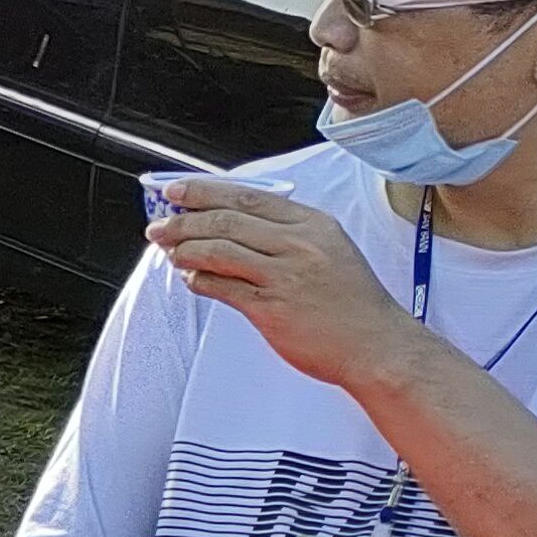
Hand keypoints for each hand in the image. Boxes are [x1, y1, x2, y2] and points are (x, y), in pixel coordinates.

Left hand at [153, 183, 420, 395]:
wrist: (378, 346)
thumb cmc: (353, 303)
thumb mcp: (331, 251)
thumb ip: (287, 235)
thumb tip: (232, 224)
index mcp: (313, 225)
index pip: (248, 196)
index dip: (205, 191)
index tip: (177, 190)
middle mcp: (299, 245)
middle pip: (227, 219)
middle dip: (184, 219)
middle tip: (159, 224)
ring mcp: (285, 276)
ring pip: (219, 249)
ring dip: (185, 248)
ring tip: (169, 250)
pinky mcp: (271, 308)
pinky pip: (222, 287)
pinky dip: (199, 279)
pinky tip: (190, 278)